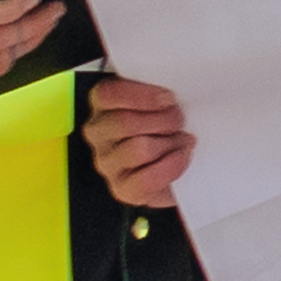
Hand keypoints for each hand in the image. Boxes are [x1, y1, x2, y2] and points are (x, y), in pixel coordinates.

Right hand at [83, 77, 193, 209]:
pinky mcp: (121, 189)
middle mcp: (98, 134)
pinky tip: (182, 156)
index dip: (141, 95)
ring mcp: (107, 163)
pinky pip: (146, 178)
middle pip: (125, 122)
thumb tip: (172, 90)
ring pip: (138, 149)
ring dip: (169, 143)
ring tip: (182, 140)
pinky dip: (171, 166)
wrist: (175, 165)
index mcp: (102, 105)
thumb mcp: (159, 102)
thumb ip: (157, 92)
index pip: (108, 94)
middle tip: (180, 120)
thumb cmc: (165, 127)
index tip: (169, 98)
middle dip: (162, 120)